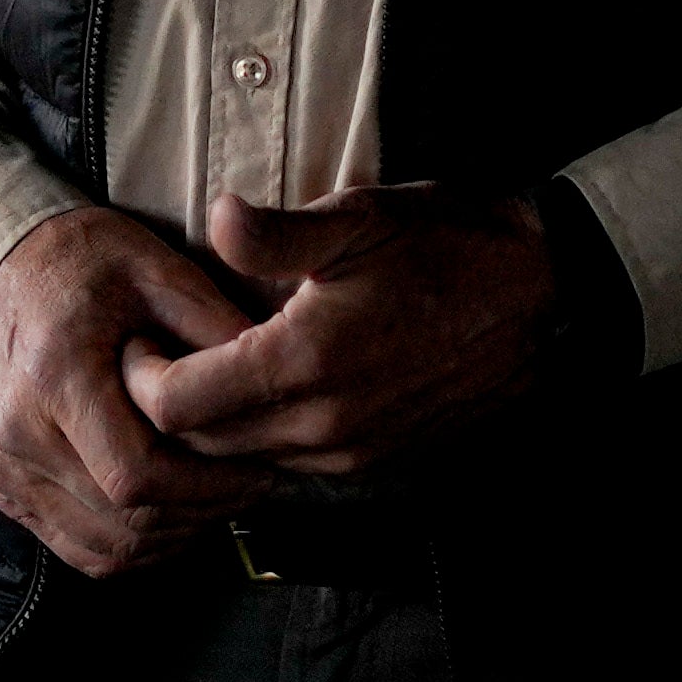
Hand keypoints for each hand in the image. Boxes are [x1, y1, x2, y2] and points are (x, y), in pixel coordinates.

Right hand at [0, 207, 287, 575]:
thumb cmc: (85, 263)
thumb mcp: (156, 268)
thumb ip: (211, 324)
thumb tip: (276, 376)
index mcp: (55, 375)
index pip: (136, 474)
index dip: (208, 486)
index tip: (260, 469)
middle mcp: (18, 433)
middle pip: (124, 518)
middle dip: (203, 511)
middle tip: (256, 485)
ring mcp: (4, 468)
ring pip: (105, 546)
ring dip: (176, 535)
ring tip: (223, 497)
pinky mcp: (5, 488)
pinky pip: (78, 547)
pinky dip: (134, 544)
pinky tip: (176, 512)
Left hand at [121, 188, 565, 482]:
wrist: (540, 294)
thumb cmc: (449, 244)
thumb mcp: (360, 217)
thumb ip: (276, 233)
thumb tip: (215, 219)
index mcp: (304, 362)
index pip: (175, 405)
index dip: (141, 375)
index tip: (141, 338)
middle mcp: (321, 424)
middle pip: (198, 446)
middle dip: (167, 406)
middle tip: (160, 354)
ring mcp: (350, 452)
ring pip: (242, 461)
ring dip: (215, 428)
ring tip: (211, 370)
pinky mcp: (374, 460)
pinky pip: (289, 464)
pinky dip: (263, 437)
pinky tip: (271, 389)